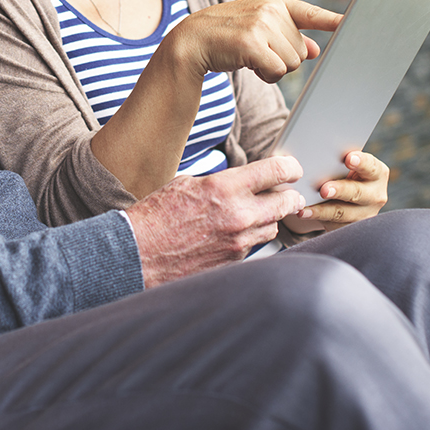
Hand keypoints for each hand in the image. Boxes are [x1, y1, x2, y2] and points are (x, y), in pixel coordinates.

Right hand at [126, 156, 305, 286]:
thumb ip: (219, 183)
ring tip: (254, 212)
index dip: (289, 167)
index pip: (275, 171)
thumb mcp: (185, 184)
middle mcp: (238, 215)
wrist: (139, 253)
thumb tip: (239, 183)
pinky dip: (251, 236)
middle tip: (286, 192)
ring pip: (274, 226)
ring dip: (269, 218)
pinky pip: (255, 245)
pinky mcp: (235, 261)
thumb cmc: (155, 216)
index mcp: (223, 188)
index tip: (291, 168)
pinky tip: (234, 232)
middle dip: (289, 195)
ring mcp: (239, 242)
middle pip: (286, 202)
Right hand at [163, 0, 341, 83]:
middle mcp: (270, 9)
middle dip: (281, 57)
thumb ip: (288, 37)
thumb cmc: (225, 37)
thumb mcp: (257, 31)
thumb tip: (314, 51)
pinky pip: (278, 70)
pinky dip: (265, 74)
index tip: (357, 24)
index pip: (312, 14)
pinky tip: (247, 65)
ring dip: (273, 67)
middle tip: (255, 51)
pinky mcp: (252, 43)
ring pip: (292, 62)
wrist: (189, 42)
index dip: (337, 22)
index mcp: (275, 2)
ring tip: (249, 56)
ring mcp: (260, 25)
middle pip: (301, 49)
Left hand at [292, 151, 388, 229]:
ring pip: (343, 212)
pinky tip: (302, 212)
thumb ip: (334, 157)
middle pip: (358, 192)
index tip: (349, 158)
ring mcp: (364, 214)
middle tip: (324, 189)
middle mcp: (375, 194)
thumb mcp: (341, 164)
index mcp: (376, 173)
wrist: (339, 195)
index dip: (361, 162)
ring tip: (304, 207)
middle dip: (340, 190)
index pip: (371, 166)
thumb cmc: (339, 171)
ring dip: (323, 209)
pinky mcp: (350, 227)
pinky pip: (332, 223)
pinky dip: (315, 216)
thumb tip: (310, 150)